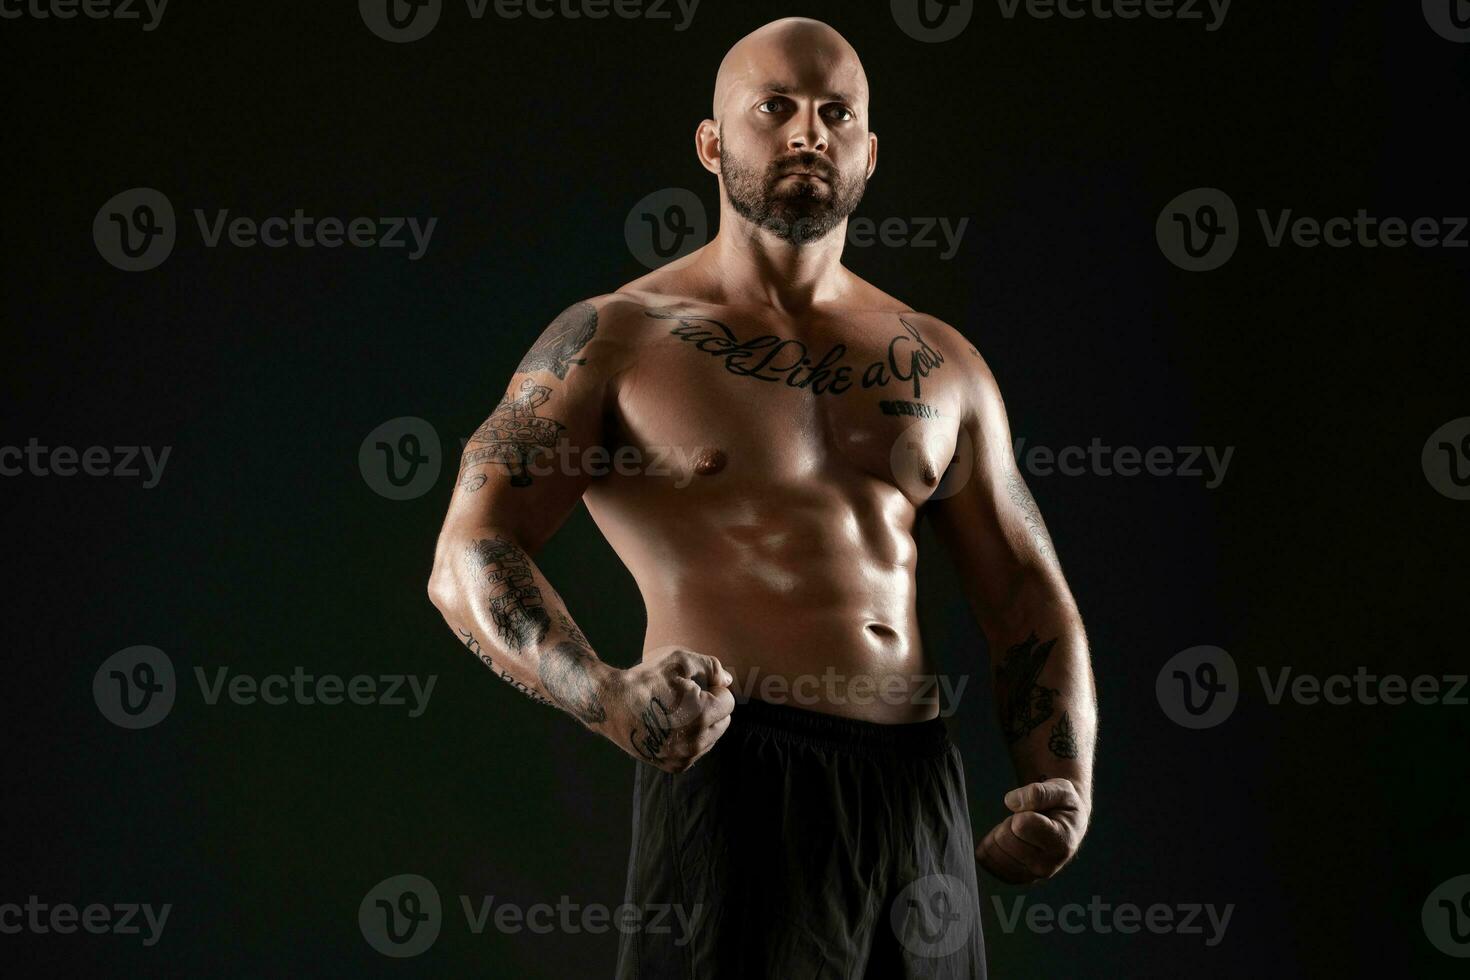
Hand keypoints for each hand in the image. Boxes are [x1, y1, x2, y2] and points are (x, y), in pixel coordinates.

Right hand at [598, 648, 735, 772]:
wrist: (611, 704)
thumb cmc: (646, 679)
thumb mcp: (680, 660)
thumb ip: (712, 667)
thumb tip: (729, 681)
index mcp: (702, 714)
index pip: (729, 701)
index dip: (714, 688)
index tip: (694, 685)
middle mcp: (696, 741)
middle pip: (724, 721)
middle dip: (712, 707)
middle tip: (685, 697)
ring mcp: (685, 757)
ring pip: (712, 737)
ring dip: (703, 723)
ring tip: (676, 711)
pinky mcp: (675, 766)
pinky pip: (698, 750)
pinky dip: (691, 738)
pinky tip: (672, 726)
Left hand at [976, 777, 1089, 883]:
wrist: (1065, 826)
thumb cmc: (1062, 806)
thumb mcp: (1061, 789)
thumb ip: (1038, 793)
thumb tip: (1011, 802)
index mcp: (1061, 843)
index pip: (1021, 825)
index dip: (1022, 811)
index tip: (1034, 811)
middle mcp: (1047, 866)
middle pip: (1004, 837)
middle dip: (1009, 822)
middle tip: (1026, 820)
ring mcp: (1030, 876)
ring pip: (992, 850)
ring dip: (999, 833)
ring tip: (1019, 831)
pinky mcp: (1015, 878)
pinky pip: (986, 861)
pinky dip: (989, 845)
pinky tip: (1007, 840)